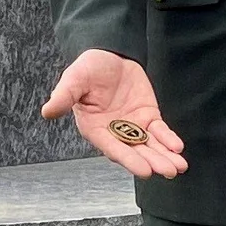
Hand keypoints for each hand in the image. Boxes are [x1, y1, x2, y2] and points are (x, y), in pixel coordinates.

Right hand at [40, 49, 187, 177]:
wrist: (108, 54)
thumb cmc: (88, 68)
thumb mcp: (74, 79)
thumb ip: (64, 96)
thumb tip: (47, 111)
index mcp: (95, 128)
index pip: (113, 148)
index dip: (129, 160)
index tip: (145, 171)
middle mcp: (115, 132)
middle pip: (136, 152)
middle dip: (153, 162)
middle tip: (169, 171)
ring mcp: (133, 127)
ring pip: (150, 146)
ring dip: (164, 157)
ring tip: (179, 166)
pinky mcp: (147, 117)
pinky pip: (160, 132)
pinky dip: (169, 140)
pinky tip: (178, 148)